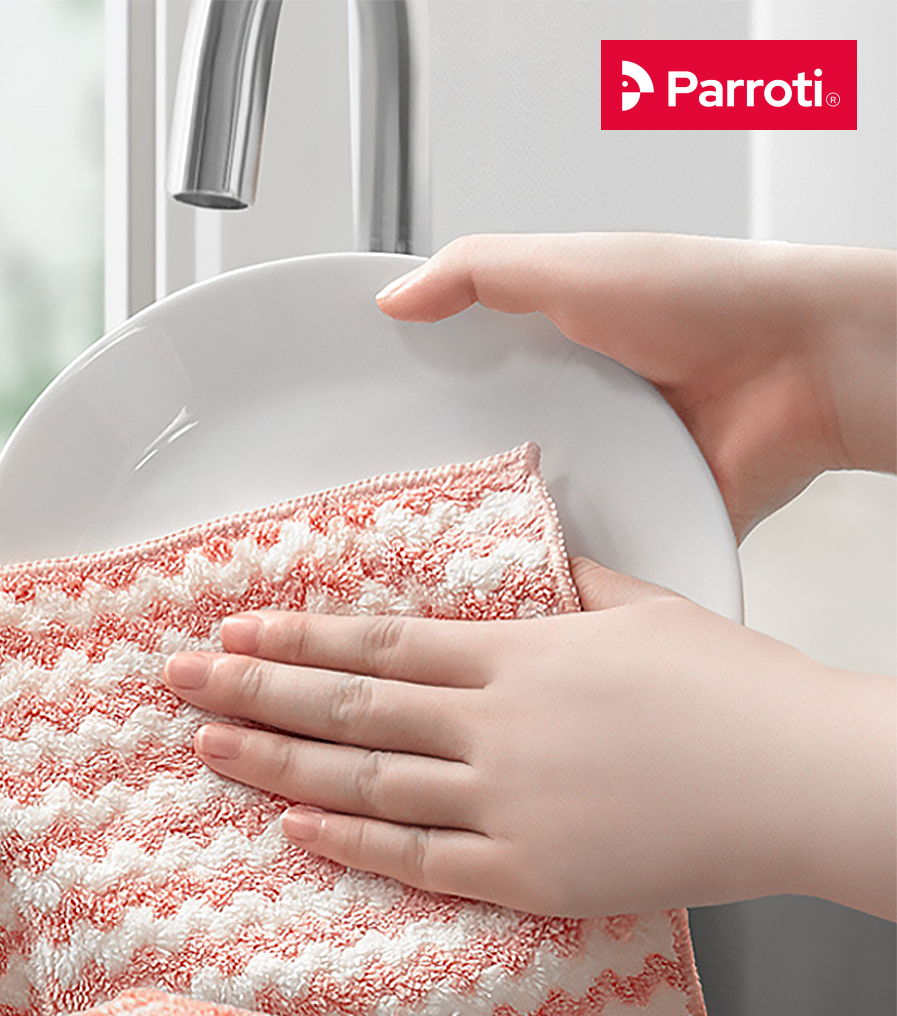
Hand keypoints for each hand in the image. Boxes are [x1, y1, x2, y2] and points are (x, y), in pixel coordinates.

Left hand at [163, 560, 895, 919]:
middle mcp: (493, 721)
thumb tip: (530, 553)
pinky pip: (421, 858)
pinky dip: (354, 845)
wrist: (798, 776)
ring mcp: (505, 799)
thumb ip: (570, 581)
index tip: (233, 628)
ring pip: (366, 778)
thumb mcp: (643, 607)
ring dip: (280, 763)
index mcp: (517, 651)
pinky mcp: (529, 872)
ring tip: (209, 747)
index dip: (297, 633)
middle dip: (255, 689)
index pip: (380, 637)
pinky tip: (296, 831)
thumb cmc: (731, 687)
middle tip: (178, 679)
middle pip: (350, 702)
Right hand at [375, 234, 896, 539]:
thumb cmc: (701, 299)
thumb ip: (478, 272)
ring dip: (491, 542)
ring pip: (531, 517)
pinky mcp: (644, 526)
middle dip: (441, 490)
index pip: (468, 385)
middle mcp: (576, 418)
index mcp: (555, 354)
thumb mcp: (573, 266)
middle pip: (490, 459)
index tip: (362, 440)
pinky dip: (554, 577)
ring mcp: (610, 477)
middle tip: (374, 527)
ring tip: (418, 577)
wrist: (806, 365)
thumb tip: (391, 301)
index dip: (418, 408)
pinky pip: (588, 560)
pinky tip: (501, 597)